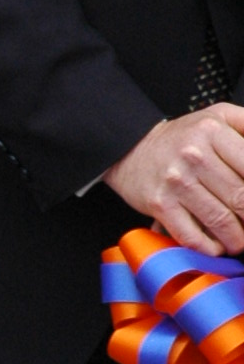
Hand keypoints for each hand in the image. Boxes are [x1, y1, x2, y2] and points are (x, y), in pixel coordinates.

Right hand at [105, 105, 243, 256]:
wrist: (131, 148)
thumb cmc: (182, 137)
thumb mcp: (219, 116)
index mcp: (213, 131)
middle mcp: (194, 155)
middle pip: (241, 198)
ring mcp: (176, 182)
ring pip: (221, 220)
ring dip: (237, 238)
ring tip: (239, 239)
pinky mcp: (161, 205)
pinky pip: (192, 236)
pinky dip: (210, 247)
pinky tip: (217, 245)